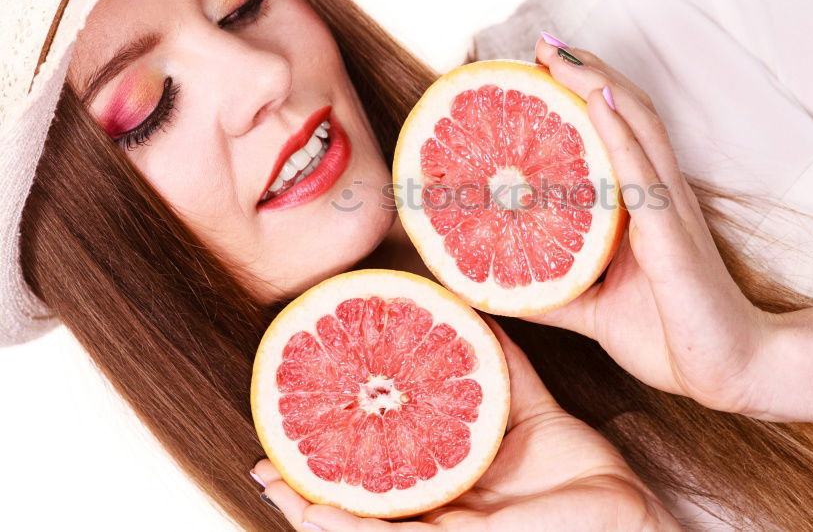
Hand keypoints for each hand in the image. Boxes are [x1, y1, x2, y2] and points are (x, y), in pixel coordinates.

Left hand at [250, 316, 677, 530]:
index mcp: (434, 515)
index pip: (362, 488)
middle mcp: (455, 476)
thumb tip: (306, 514)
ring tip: (386, 316)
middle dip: (363, 396)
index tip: (271, 435)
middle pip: (398, 430)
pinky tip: (466, 305)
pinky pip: (509, 370)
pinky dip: (488, 339)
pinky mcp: (536, 415)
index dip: (316, 466)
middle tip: (323, 352)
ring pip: (446, 389)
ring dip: (420, 356)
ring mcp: (495, 443)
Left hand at [528, 34, 775, 416]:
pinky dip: (618, 131)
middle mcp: (660, 195)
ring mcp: (671, 210)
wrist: (732, 373)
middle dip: (586, 72)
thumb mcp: (594, 308)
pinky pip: (643, 173)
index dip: (586, 93)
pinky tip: (594, 100)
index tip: (543, 68)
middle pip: (627, 112)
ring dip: (597, 82)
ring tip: (558, 56)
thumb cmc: (672, 336)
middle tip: (542, 46)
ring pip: (636, 126)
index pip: (618, 132)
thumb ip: (549, 292)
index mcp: (646, 206)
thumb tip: (494, 289)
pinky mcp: (673, 236)